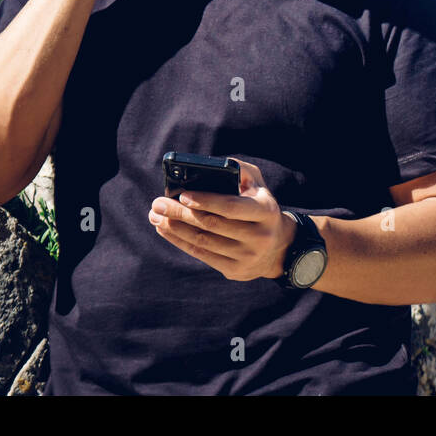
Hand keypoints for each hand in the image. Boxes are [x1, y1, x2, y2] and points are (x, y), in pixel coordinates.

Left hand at [148, 159, 296, 280]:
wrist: (278, 248)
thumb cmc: (259, 207)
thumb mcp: (259, 186)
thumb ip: (240, 171)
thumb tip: (212, 164)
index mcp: (265, 212)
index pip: (231, 207)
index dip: (206, 201)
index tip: (182, 194)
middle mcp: (259, 237)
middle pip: (211, 225)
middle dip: (181, 213)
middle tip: (158, 204)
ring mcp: (247, 257)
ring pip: (203, 242)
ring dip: (175, 228)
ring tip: (156, 217)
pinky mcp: (235, 271)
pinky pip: (202, 255)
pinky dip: (180, 242)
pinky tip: (166, 230)